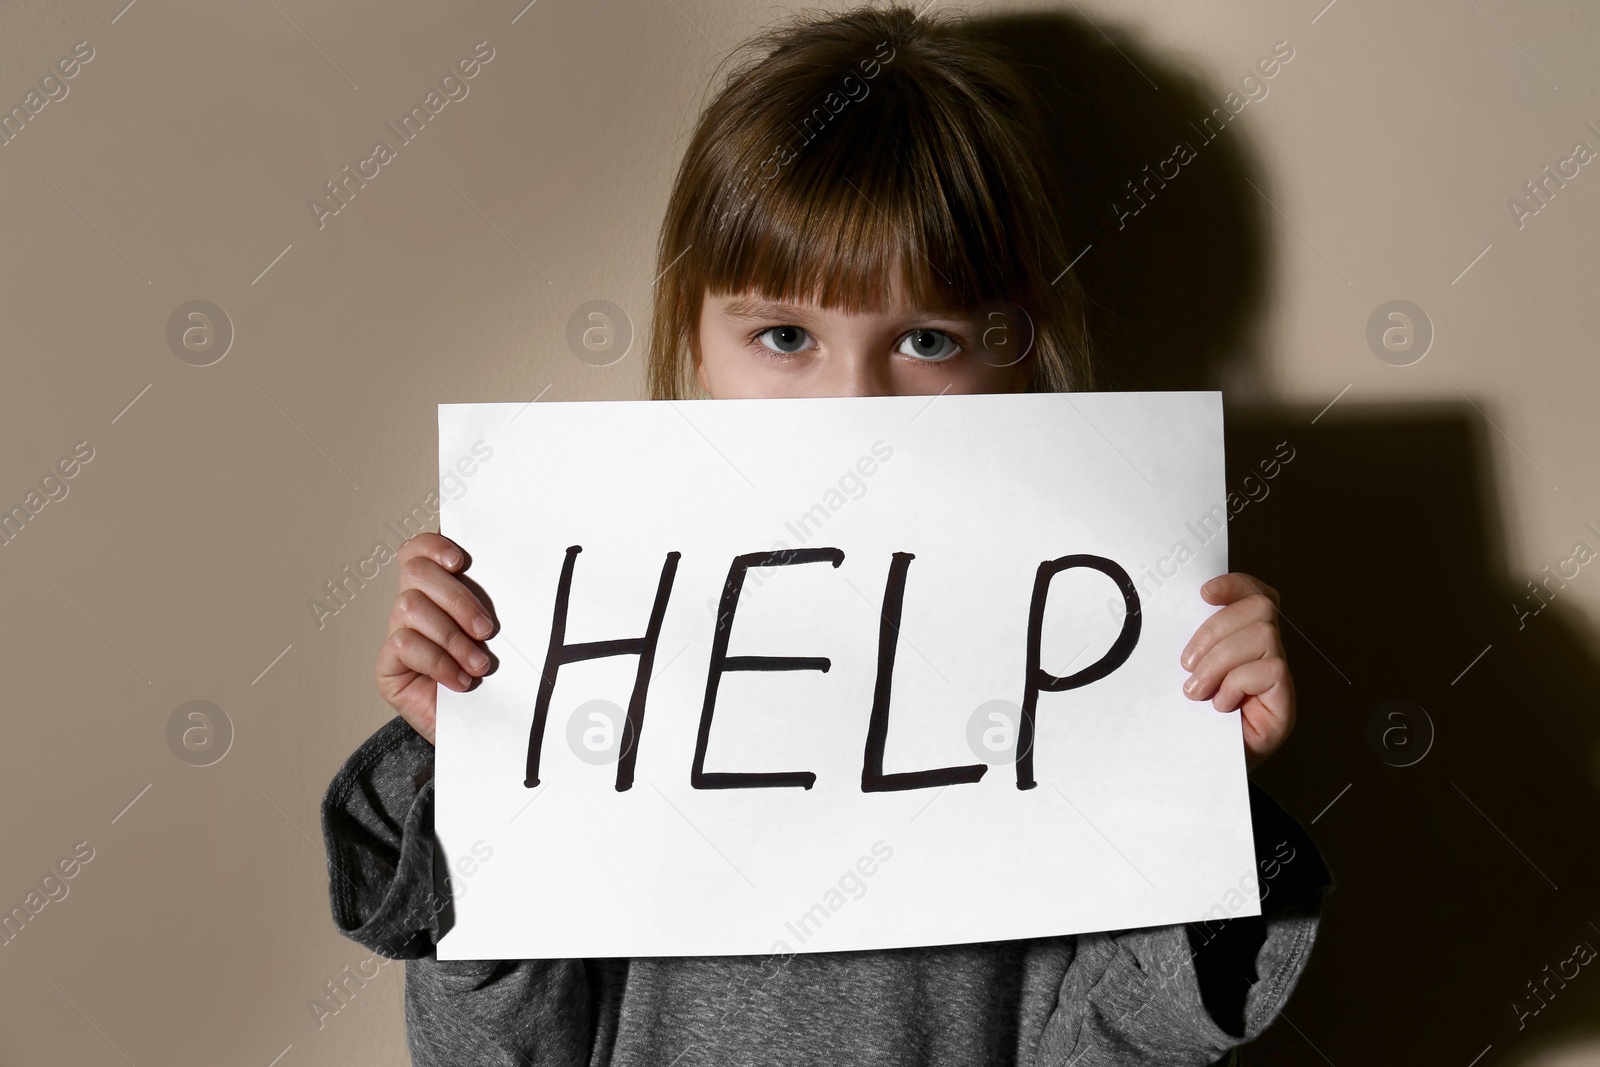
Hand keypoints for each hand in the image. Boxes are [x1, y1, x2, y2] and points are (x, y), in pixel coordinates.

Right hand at [374, 533, 498, 744]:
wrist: (485, 730)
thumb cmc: (496, 678)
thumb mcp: (500, 635)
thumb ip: (493, 604)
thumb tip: (512, 572)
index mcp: (438, 591)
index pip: (418, 551)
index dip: (433, 546)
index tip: (462, 562)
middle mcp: (413, 607)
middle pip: (416, 573)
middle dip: (457, 598)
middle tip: (487, 630)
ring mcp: (398, 635)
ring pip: (410, 606)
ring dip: (452, 636)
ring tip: (481, 664)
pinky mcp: (388, 667)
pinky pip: (403, 644)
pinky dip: (438, 661)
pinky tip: (461, 681)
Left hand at [1179, 572, 1293, 770]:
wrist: (1206, 768)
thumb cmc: (1195, 721)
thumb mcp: (1189, 675)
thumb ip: (1194, 647)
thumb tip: (1174, 615)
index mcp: (1243, 640)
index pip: (1254, 595)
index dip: (1235, 585)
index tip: (1204, 593)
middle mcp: (1268, 653)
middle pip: (1259, 608)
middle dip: (1215, 631)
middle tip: (1187, 664)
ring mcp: (1280, 676)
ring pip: (1262, 634)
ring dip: (1221, 661)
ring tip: (1198, 690)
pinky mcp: (1286, 700)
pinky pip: (1269, 670)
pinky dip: (1237, 684)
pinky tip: (1221, 706)